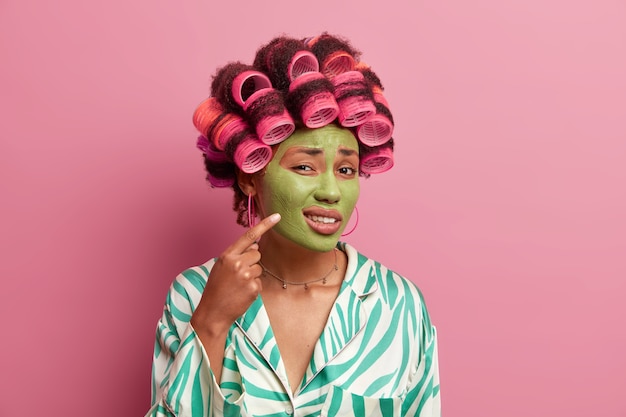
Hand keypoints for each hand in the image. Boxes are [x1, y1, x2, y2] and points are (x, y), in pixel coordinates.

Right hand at [191, 213, 280, 335]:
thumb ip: (237, 254)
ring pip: (259, 268)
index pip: (249, 236)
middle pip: (256, 253)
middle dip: (251, 262)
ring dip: (252, 276)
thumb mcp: (221, 267)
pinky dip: (253, 288)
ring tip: (238, 285)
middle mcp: (237, 263)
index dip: (264, 225)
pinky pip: (260, 282)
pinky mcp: (253, 288)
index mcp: (227, 255)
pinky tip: (242, 293)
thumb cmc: (216, 288)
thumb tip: (255, 247)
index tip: (277, 216)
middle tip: (237, 275)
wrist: (213, 312)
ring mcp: (246, 276)